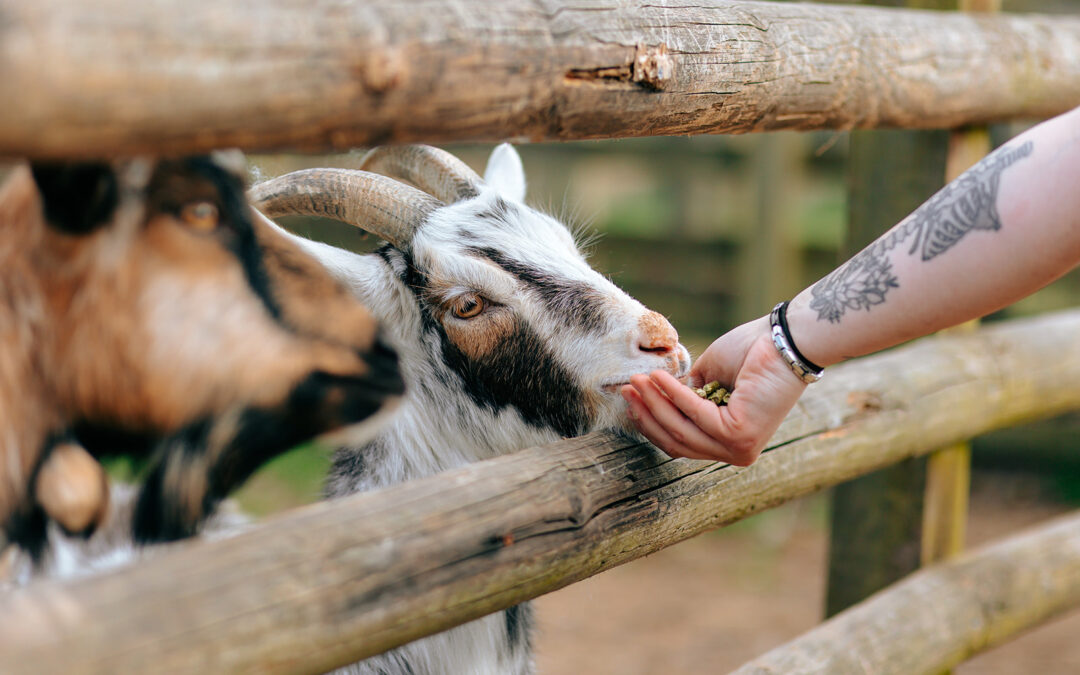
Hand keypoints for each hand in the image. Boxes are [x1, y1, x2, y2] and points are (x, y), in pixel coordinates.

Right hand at [621, 316, 807, 464]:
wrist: (787, 340)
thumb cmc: (753, 352)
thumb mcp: (709, 377)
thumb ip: (686, 393)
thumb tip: (655, 397)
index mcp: (730, 442)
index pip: (681, 442)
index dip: (652, 422)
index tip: (630, 399)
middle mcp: (735, 452)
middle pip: (677, 441)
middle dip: (647, 414)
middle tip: (626, 390)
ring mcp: (738, 447)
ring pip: (681, 430)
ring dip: (654, 403)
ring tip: (636, 381)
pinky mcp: (739, 435)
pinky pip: (694, 414)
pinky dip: (673, 394)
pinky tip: (658, 377)